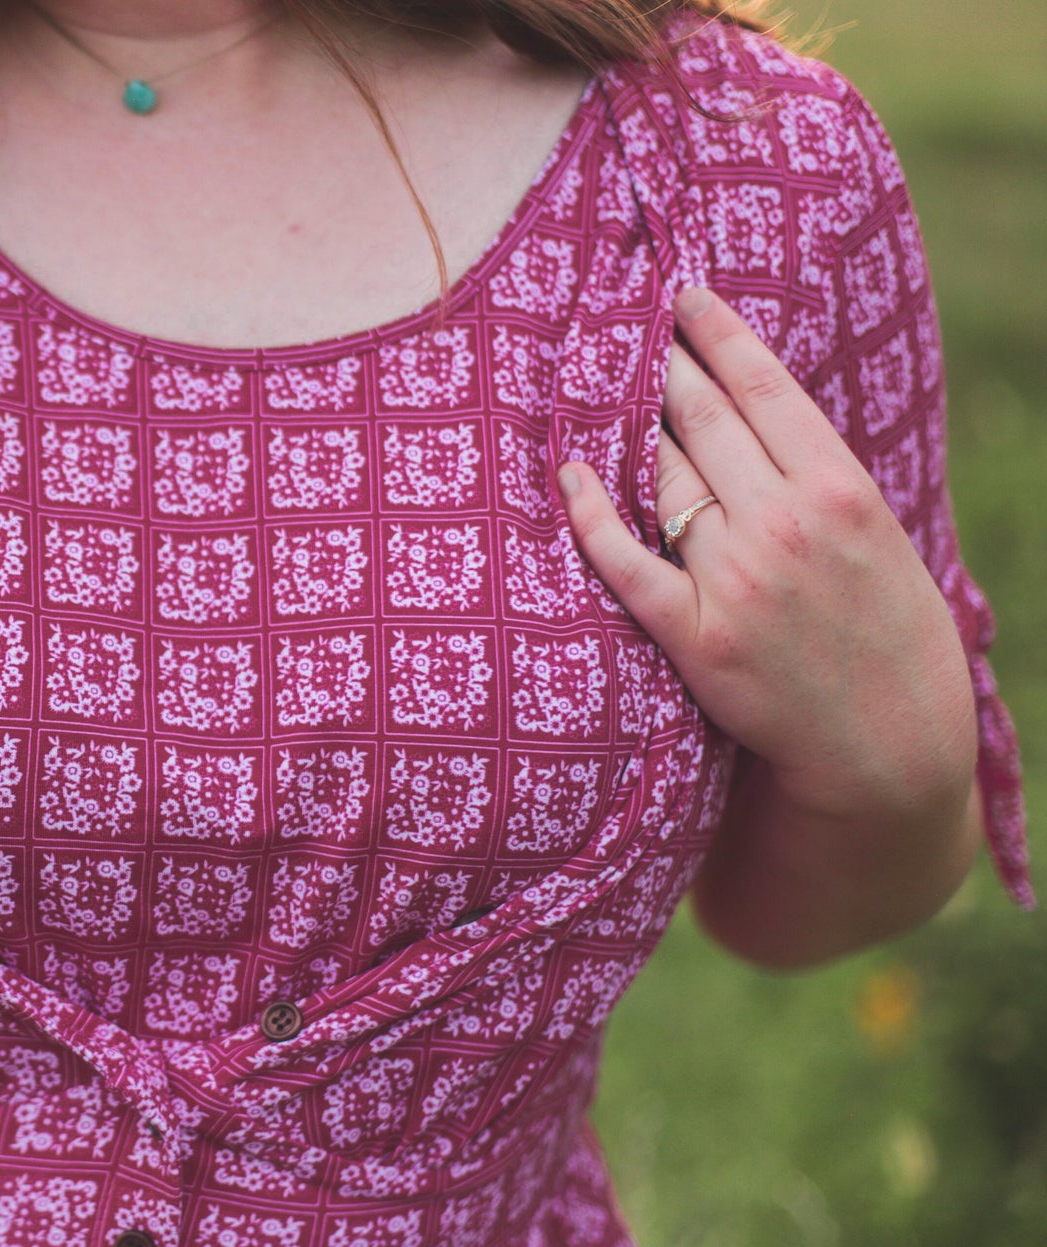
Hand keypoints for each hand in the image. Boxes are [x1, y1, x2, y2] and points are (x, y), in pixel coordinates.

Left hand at [558, 288, 975, 820]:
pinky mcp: (695, 636)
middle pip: (701, 420)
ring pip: (661, 478)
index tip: (679, 295)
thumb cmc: (880, 629)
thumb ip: (814, 476)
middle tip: (622, 328)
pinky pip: (626, 563)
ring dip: (623, 429)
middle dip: (658, 366)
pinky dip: (590, 515)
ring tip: (590, 388)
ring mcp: (738, 580)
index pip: (765, 387)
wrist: (888, 741)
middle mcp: (787, 524)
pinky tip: (568, 476)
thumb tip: (747, 411)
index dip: (715, 333)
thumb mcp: (874, 536)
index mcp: (841, 489)